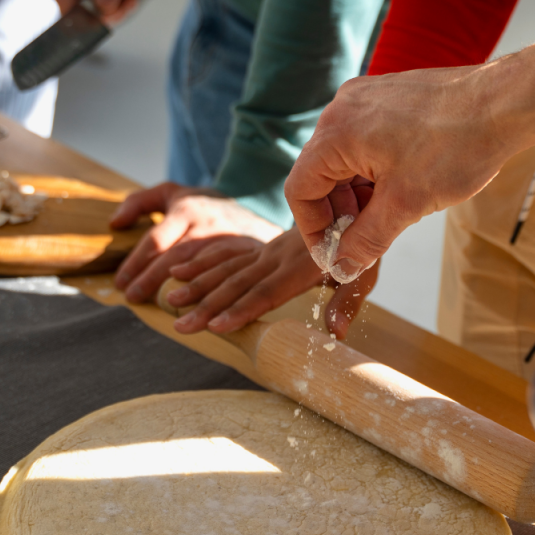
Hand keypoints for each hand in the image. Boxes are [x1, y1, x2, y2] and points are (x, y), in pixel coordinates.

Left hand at [111, 183, 281, 302]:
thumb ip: (139, 202)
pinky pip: (225, 279)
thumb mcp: (171, 193)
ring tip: (159, 307)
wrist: (255, 207)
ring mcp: (228, 242)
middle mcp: (207, 226)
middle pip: (175, 256)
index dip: (137, 262)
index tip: (121, 283)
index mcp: (187, 210)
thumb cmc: (203, 205)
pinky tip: (192, 308)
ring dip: (178, 292)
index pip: (157, 238)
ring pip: (200, 270)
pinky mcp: (246, 257)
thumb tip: (114, 224)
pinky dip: (208, 295)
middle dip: (151, 279)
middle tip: (132, 298)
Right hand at [165, 227, 378, 336]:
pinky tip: (178, 270)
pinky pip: (226, 253)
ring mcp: (266, 250)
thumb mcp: (364, 273)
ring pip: (226, 268)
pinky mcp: (260, 247)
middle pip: (238, 284)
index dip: (241, 310)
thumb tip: (336, 335)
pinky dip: (201, 262)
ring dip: (198, 284)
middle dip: (207, 306)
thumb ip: (347, 303)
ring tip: (170, 300)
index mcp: (301, 266)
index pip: (266, 292)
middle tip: (181, 326)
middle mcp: (277, 256)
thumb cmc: (360, 244)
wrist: (351, 200)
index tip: (217, 326)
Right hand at [284, 40, 534, 278]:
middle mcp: (342, 109)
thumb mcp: (405, 206)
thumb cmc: (458, 147)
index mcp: (336, 133)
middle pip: (320, 174)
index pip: (300, 190)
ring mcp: (365, 99)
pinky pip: (364, 142)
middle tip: (364, 242)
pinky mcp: (387, 97)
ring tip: (390, 216)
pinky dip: (373, 172)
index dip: (313, 230)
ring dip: (358, 195)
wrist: (507, 103)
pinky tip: (402, 188)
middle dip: (339, 214)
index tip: (335, 255)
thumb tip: (341, 268)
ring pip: (344, 161)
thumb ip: (365, 241)